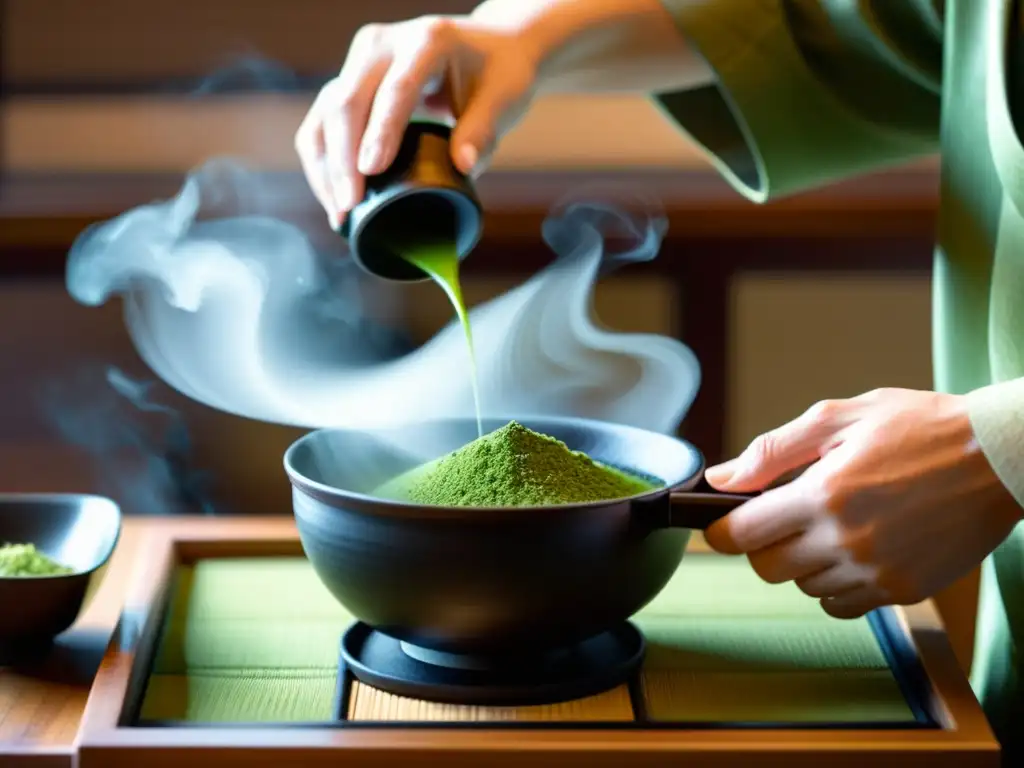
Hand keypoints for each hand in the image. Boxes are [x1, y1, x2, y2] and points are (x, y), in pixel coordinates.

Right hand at [294, 14, 539, 227]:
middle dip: (343, 159)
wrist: (489, 46)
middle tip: (350, 206)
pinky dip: (324, 161)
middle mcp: (384, 45)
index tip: (370, 172)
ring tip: (340, 212)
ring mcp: (361, 61)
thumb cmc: (498, 72)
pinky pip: (323, 121)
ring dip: (326, 165)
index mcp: (427, 42)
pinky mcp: (350, 80)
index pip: (396, 89)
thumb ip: (483, 131)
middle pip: (348, 100)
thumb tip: (463, 168)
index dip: (380, 131)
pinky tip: (333, 196)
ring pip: (325, 112)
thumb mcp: (503, 98)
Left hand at [703, 388, 1022, 618]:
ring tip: (828, 525)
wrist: (998, 457)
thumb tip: (721, 477)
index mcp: (823, 494)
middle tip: (781, 518)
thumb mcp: (838, 419)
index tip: (720, 525)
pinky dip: (835, 584)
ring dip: (803, 562)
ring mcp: (877, 572)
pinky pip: (843, 605)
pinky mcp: (903, 590)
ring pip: (805, 588)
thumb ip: (772, 451)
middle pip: (768, 568)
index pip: (742, 534)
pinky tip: (851, 550)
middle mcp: (846, 541)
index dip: (721, 530)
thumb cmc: (919, 427)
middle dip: (762, 544)